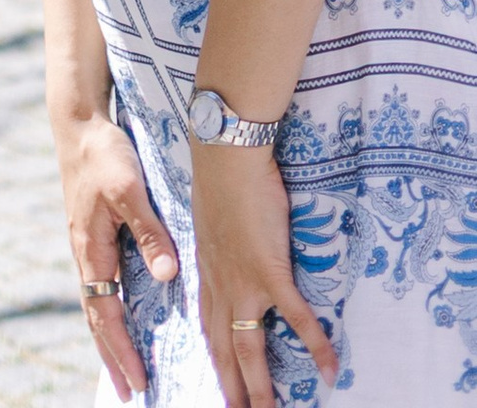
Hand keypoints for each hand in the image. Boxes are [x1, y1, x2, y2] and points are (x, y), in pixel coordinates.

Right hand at [53, 107, 176, 399]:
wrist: (79, 121)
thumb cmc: (103, 154)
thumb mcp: (129, 190)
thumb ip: (148, 232)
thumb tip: (167, 277)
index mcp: (91, 248)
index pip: (106, 312)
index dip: (122, 349)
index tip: (138, 380)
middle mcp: (86, 252)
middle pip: (97, 316)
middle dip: (112, 355)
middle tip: (130, 392)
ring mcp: (87, 243)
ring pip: (97, 301)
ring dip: (110, 335)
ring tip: (124, 364)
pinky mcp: (93, 232)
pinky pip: (101, 282)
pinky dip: (110, 308)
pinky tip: (123, 313)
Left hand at [192, 140, 335, 404]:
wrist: (226, 154)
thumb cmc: (221, 179)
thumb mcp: (211, 222)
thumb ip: (220, 248)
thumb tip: (230, 254)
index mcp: (207, 273)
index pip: (208, 328)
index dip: (215, 359)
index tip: (220, 384)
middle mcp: (221, 285)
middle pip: (224, 349)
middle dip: (231, 387)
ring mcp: (245, 281)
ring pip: (250, 346)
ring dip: (260, 385)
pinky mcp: (271, 270)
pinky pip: (296, 318)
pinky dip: (314, 345)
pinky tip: (330, 369)